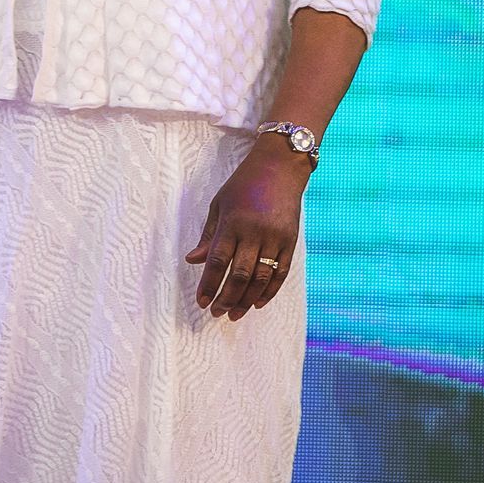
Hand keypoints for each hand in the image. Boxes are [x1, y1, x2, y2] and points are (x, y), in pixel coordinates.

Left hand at [184, 138, 309, 320]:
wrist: (280, 168)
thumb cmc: (243, 184)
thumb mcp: (220, 204)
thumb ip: (209, 235)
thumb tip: (193, 260)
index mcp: (233, 223)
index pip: (218, 261)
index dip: (209, 284)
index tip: (201, 301)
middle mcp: (255, 233)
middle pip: (239, 275)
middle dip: (226, 298)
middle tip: (216, 313)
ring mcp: (275, 238)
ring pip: (260, 278)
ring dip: (246, 300)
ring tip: (234, 314)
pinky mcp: (290, 242)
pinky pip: (280, 273)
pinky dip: (269, 291)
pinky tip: (257, 303)